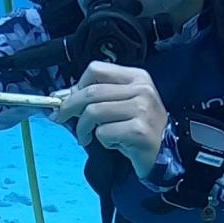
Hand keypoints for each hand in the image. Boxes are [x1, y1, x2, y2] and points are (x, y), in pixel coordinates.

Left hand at [51, 60, 168, 177]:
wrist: (163, 153)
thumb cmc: (137, 128)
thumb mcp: (119, 106)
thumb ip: (94, 97)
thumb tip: (60, 96)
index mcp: (137, 77)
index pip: (96, 69)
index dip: (77, 85)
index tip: (69, 99)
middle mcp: (142, 89)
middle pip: (91, 91)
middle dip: (69, 107)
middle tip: (60, 118)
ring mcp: (142, 109)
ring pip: (94, 112)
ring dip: (83, 128)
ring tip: (86, 137)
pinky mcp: (139, 131)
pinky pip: (104, 132)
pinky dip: (101, 141)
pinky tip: (113, 143)